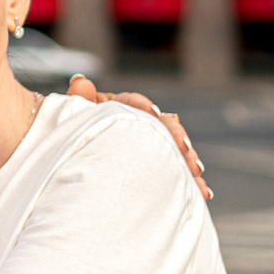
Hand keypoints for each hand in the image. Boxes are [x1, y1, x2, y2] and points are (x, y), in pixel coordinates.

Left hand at [65, 75, 208, 199]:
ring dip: (188, 159)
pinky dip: (191, 182)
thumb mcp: (72, 120)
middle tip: (184, 147)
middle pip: (162, 125)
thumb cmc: (70, 137)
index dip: (142, 107)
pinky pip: (178, 173)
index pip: (132, 102)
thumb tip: (81, 81)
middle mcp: (139, 123)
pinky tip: (203, 192)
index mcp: (116, 106)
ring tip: (196, 172)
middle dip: (175, 136)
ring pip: (175, 149)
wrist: (73, 165)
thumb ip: (78, 102)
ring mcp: (152, 145)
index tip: (151, 113)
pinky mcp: (160, 167)